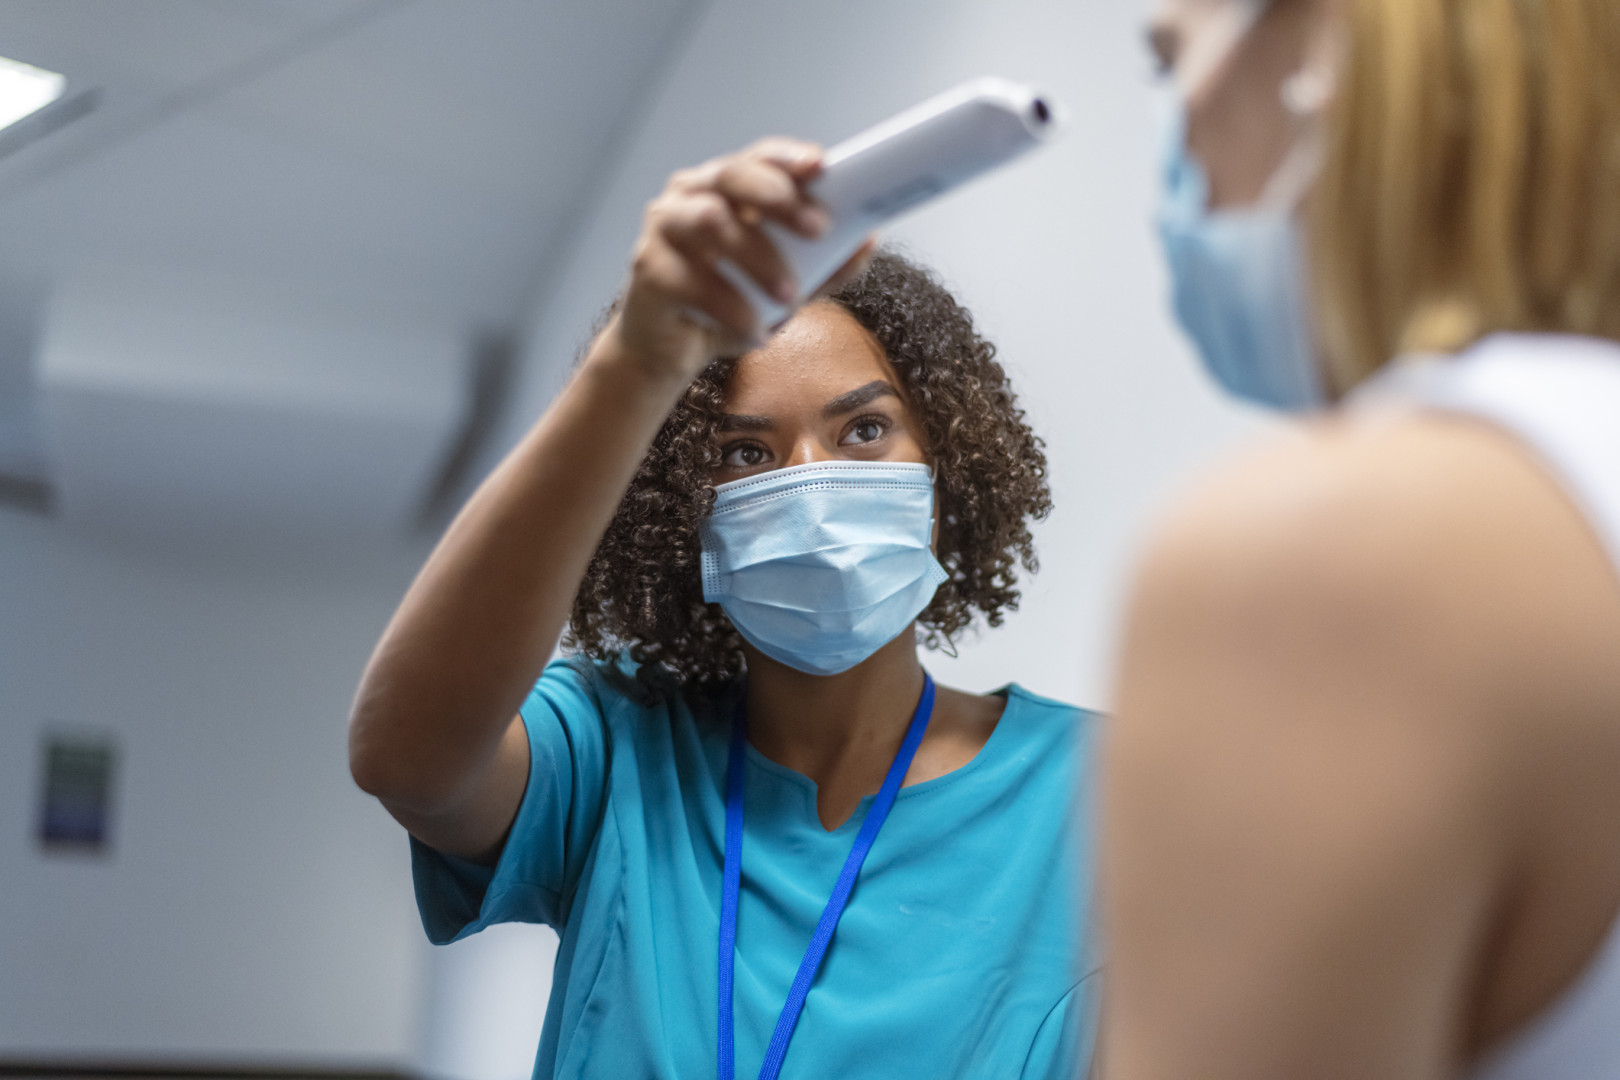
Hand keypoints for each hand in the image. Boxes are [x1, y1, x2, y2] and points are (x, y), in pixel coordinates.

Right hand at [605, 138, 833, 382]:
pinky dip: (731, 309)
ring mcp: (663, 229)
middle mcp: (689, 196)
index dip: (788, 157)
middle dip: (778, 197)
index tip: (822, 167)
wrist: (671, 350)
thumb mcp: (786, 285)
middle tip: (819, 228)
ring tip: (790, 296)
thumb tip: (869, 240)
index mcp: (724, 187)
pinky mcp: (647, 270)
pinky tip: (755, 332)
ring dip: (758, 258)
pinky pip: (691, 280)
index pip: (757, 157)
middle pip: (731, 176)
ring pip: (710, 222)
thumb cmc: (726, 303)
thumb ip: (826, 265)